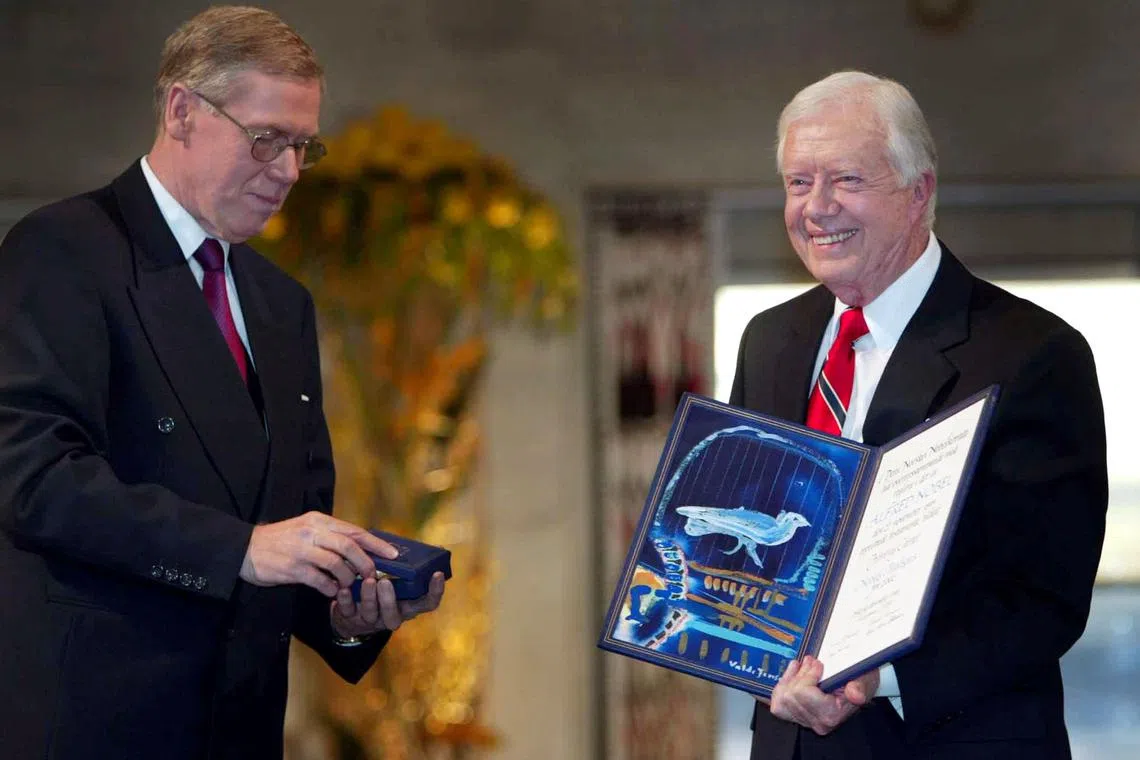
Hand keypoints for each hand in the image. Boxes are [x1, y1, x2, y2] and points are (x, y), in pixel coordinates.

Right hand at [239, 511, 397, 595]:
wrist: (244, 549)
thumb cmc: (280, 542)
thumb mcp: (306, 530)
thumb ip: (330, 537)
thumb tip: (360, 549)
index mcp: (318, 521)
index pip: (354, 531)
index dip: (376, 543)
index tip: (394, 555)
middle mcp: (311, 532)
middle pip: (349, 546)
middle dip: (366, 563)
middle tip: (373, 575)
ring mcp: (301, 550)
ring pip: (336, 563)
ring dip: (348, 578)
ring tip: (350, 586)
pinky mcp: (291, 568)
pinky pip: (319, 580)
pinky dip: (330, 588)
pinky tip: (332, 592)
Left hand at [330, 571, 445, 635]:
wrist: (351, 614)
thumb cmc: (381, 591)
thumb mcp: (399, 582)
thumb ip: (410, 568)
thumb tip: (438, 547)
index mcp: (407, 606)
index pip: (428, 604)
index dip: (435, 591)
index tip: (437, 574)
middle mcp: (392, 615)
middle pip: (395, 615)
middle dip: (390, 600)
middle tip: (385, 582)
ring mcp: (370, 620)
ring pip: (372, 613)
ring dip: (369, 597)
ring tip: (367, 581)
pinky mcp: (350, 619)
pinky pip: (348, 612)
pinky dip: (346, 601)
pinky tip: (343, 590)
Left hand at [766, 656, 878, 734]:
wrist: (859, 686)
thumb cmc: (860, 682)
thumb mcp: (864, 680)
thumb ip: (859, 687)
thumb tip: (855, 694)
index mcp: (831, 715)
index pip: (803, 693)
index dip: (808, 675)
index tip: (818, 665)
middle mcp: (817, 722)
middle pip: (790, 695)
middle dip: (800, 674)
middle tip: (811, 661)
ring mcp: (806, 720)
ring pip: (782, 699)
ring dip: (790, 678)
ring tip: (801, 666)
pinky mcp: (798, 716)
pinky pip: (778, 705)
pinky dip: (782, 688)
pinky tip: (791, 676)